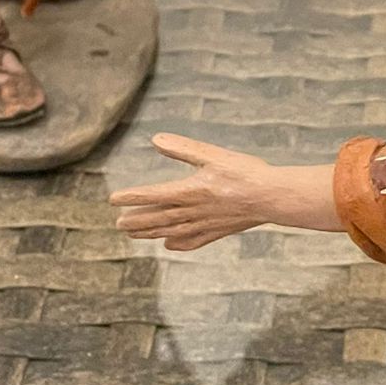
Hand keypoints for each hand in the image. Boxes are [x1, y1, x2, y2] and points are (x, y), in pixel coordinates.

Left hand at [110, 134, 279, 250]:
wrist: (271, 196)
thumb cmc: (244, 172)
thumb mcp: (212, 154)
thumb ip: (183, 148)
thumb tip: (156, 139)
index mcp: (190, 191)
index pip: (153, 195)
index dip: (132, 197)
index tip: (114, 199)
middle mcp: (194, 211)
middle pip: (158, 217)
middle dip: (137, 220)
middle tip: (118, 223)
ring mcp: (205, 224)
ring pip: (171, 230)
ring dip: (150, 233)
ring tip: (133, 234)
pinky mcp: (218, 231)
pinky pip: (193, 240)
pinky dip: (179, 243)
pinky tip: (169, 244)